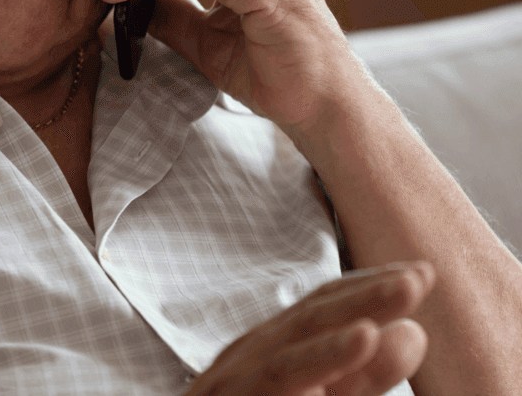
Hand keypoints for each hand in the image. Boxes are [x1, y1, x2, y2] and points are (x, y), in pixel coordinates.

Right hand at [182, 262, 434, 394]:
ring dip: (341, 327)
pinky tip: (348, 354)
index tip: (418, 272)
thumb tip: (414, 331)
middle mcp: (248, 358)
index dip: (367, 286)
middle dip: (363, 296)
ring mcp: (234, 384)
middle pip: (307, 319)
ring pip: (289, 353)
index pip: (320, 307)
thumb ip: (362, 376)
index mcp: (271, 350)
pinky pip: (276, 384)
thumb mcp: (316, 394)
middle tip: (420, 276)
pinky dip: (314, 365)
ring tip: (389, 310)